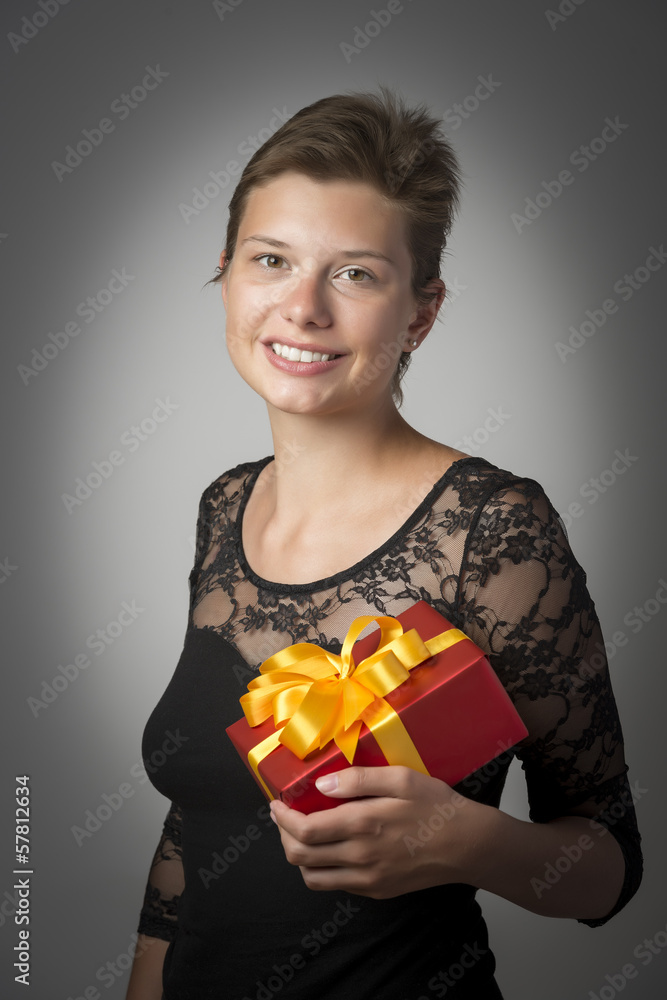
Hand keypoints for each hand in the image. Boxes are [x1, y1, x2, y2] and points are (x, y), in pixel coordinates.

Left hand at [269, 765, 488, 898]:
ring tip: (302, 834)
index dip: (282, 819)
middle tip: (283, 817)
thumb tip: (322, 785)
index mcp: (362, 826)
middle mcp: (360, 858)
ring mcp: (368, 880)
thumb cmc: (436, 806)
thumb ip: (359, 780)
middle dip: (283, 837)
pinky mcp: (377, 891)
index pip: (304, 831)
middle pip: (301, 858)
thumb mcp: (401, 779)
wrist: (468, 845)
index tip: (276, 804)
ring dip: (299, 857)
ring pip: (314, 878)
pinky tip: (330, 848)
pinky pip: (337, 885)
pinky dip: (322, 869)